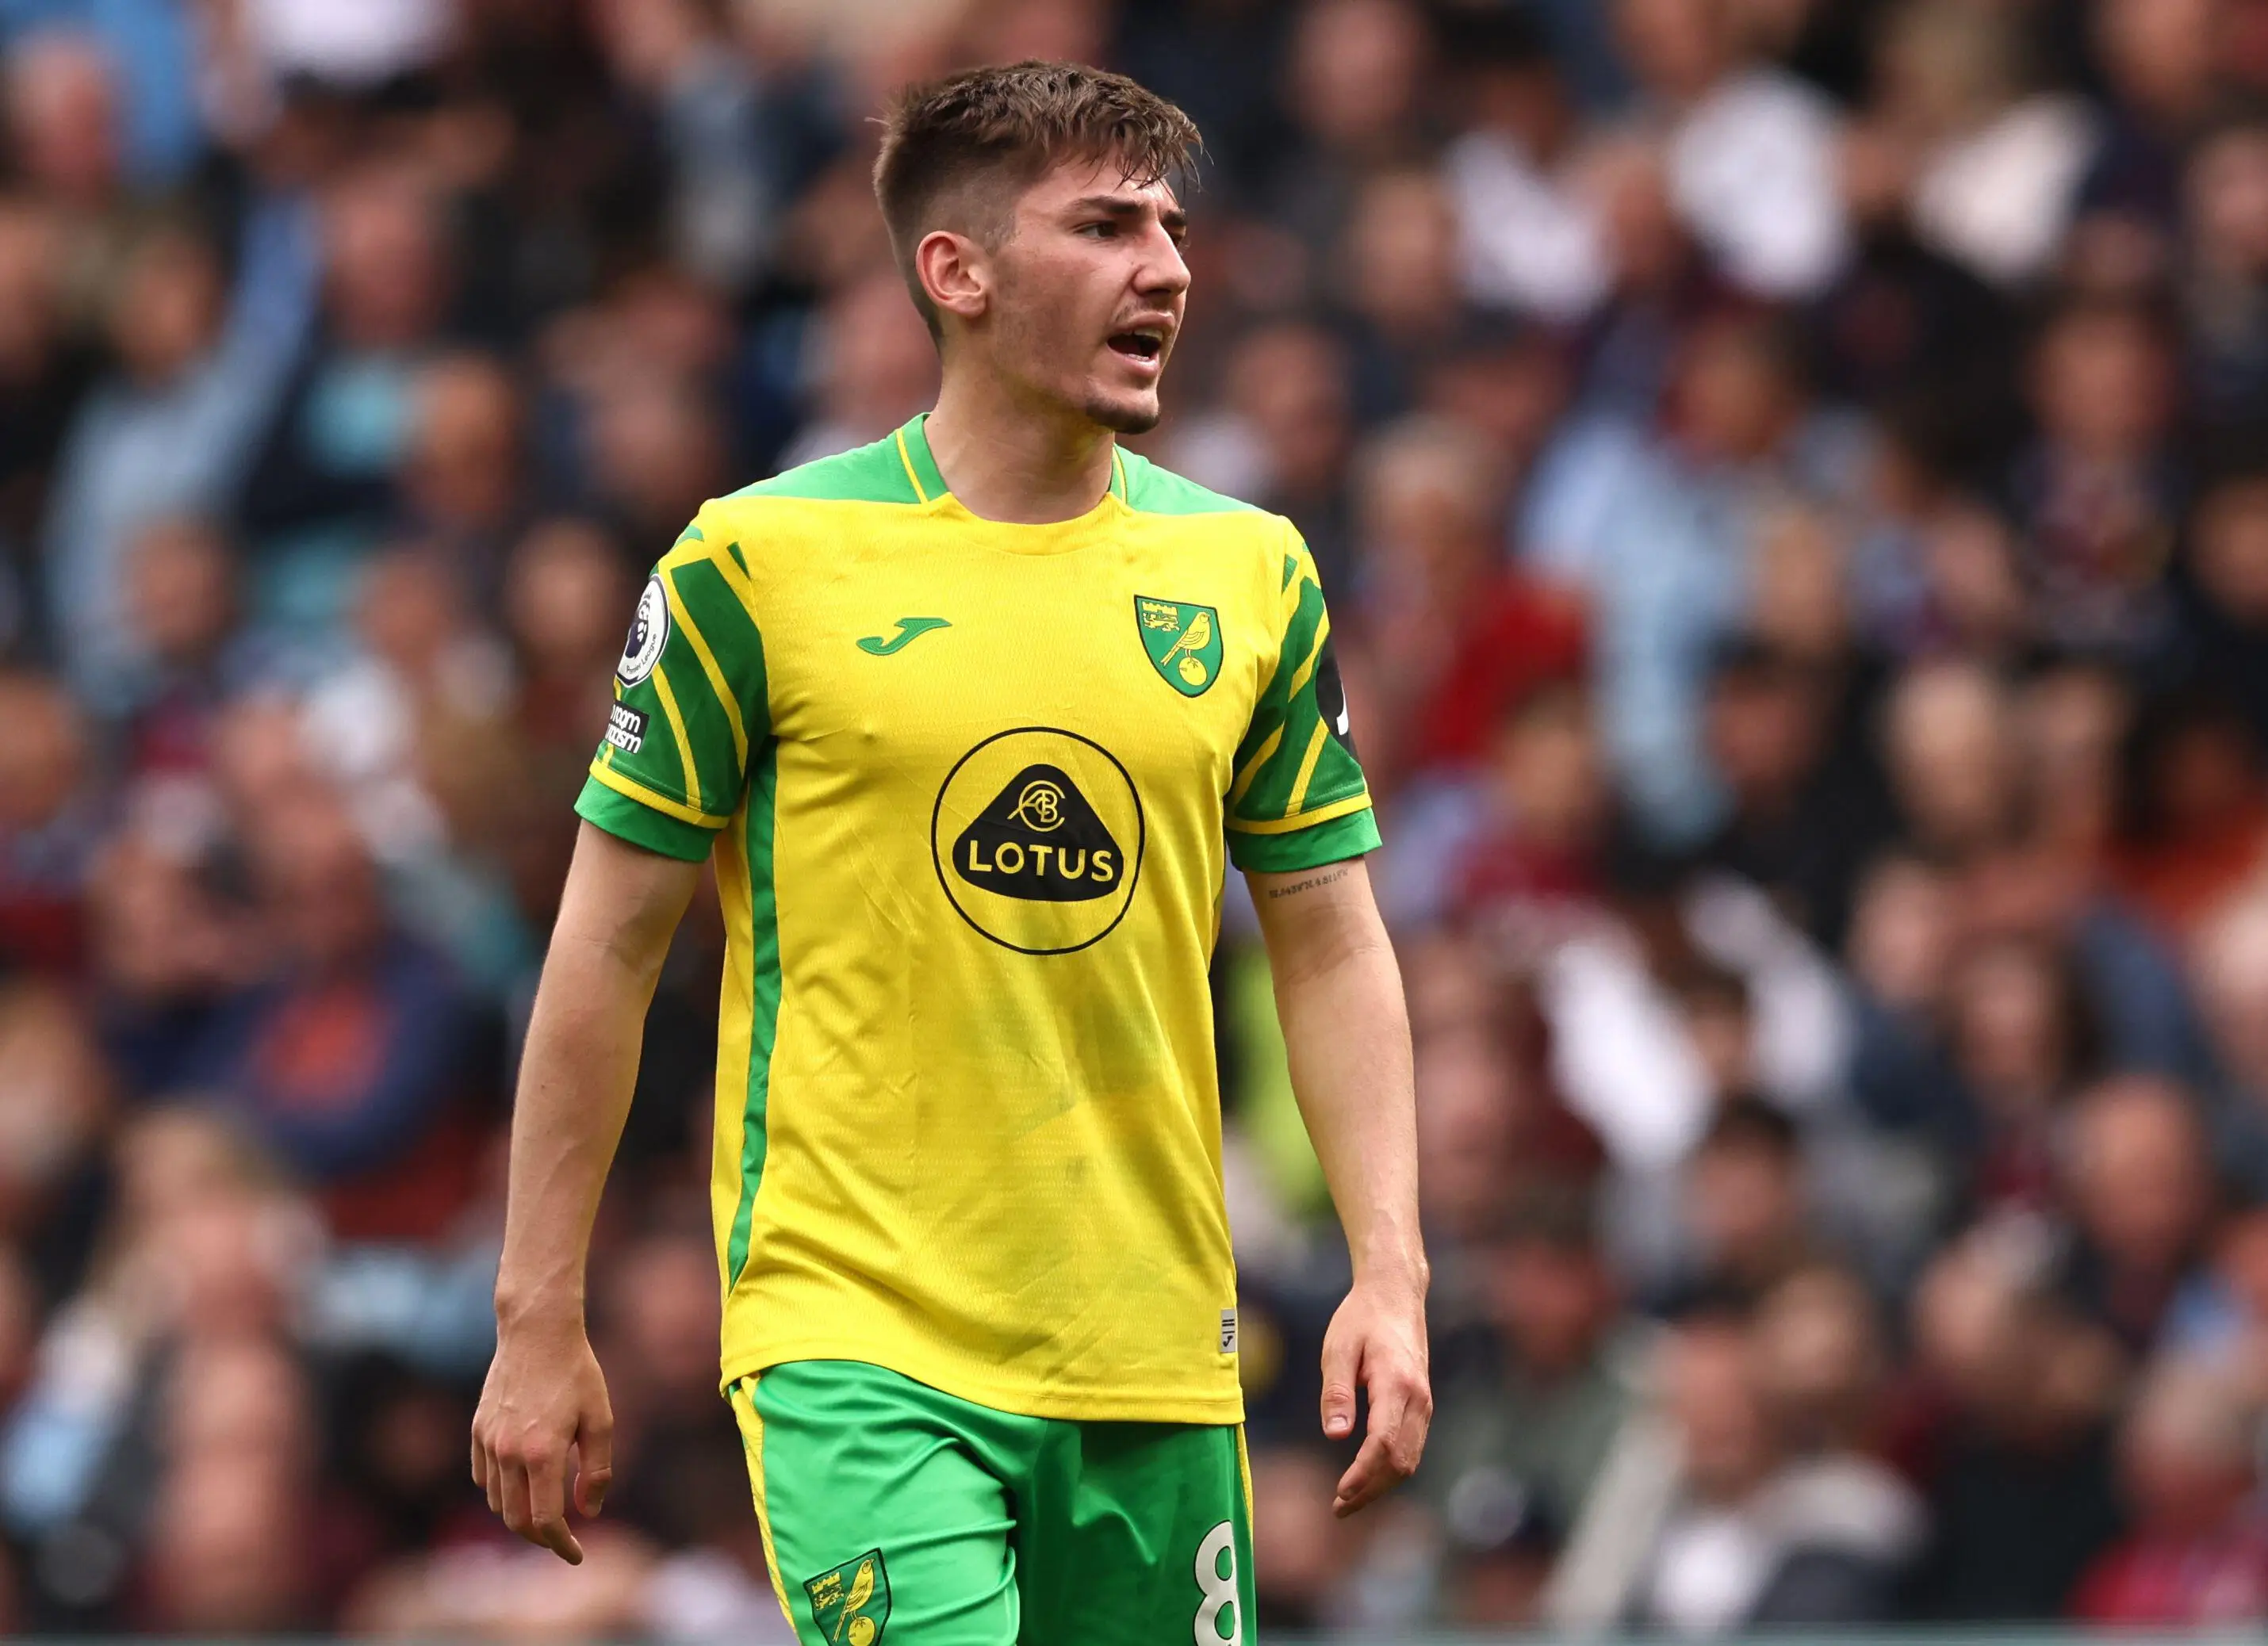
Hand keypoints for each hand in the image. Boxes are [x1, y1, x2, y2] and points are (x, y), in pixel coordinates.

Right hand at [471, 1308, 614, 1563]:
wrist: (537, 1333)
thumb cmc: (577, 1374)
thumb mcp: (601, 1420)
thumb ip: (596, 1471)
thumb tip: (587, 1513)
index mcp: (543, 1453)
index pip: (546, 1521)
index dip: (562, 1545)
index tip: (577, 1555)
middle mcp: (509, 1453)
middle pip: (516, 1520)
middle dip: (540, 1539)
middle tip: (562, 1540)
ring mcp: (488, 1442)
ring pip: (497, 1502)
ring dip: (519, 1516)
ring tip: (544, 1513)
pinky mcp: (477, 1430)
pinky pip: (483, 1478)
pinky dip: (500, 1493)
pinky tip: (521, 1486)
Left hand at [1318, 1268, 1431, 1516]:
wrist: (1396, 1295)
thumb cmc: (1361, 1319)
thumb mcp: (1338, 1349)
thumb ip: (1336, 1392)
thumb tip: (1335, 1436)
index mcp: (1396, 1383)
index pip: (1384, 1443)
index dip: (1363, 1474)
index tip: (1340, 1493)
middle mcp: (1418, 1399)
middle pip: (1401, 1461)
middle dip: (1371, 1490)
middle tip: (1338, 1508)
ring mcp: (1424, 1404)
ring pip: (1410, 1459)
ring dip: (1382, 1485)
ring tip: (1348, 1500)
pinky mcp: (1422, 1406)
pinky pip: (1412, 1448)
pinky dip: (1391, 1470)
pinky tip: (1368, 1477)